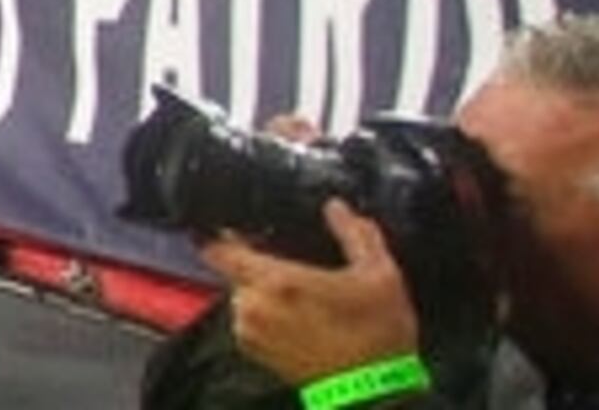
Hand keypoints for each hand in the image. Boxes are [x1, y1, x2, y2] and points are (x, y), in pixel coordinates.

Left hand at [202, 200, 420, 386]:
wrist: (373, 395)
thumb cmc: (376, 336)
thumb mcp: (379, 276)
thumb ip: (355, 235)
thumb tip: (337, 208)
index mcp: (275, 280)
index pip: (219, 250)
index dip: (224, 237)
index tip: (239, 231)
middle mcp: (254, 306)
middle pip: (235, 272)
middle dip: (256, 268)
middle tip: (292, 269)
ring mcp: (251, 333)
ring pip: (243, 299)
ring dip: (262, 295)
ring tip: (300, 298)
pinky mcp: (256, 355)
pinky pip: (250, 324)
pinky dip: (267, 318)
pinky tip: (299, 319)